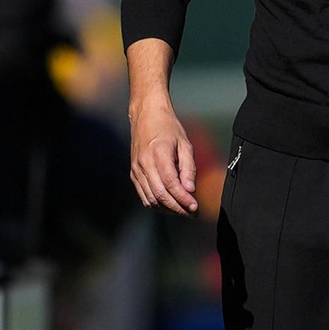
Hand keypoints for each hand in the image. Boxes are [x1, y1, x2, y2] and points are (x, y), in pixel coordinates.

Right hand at [129, 100, 197, 214]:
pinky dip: (156, 204)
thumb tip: (190, 190)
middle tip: (192, 213)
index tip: (195, 207)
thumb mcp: (184, 143)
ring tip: (183, 210)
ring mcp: (136, 170)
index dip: (183, 199)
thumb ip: (188, 167)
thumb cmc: (167, 127)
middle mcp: (144, 164)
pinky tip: (169, 204)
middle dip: (177, 208)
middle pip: (160, 195)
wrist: (146, 116)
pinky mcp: (133, 173)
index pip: (171, 184)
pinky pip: (144, 195)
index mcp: (158, 154)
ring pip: (151, 199)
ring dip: (167, 208)